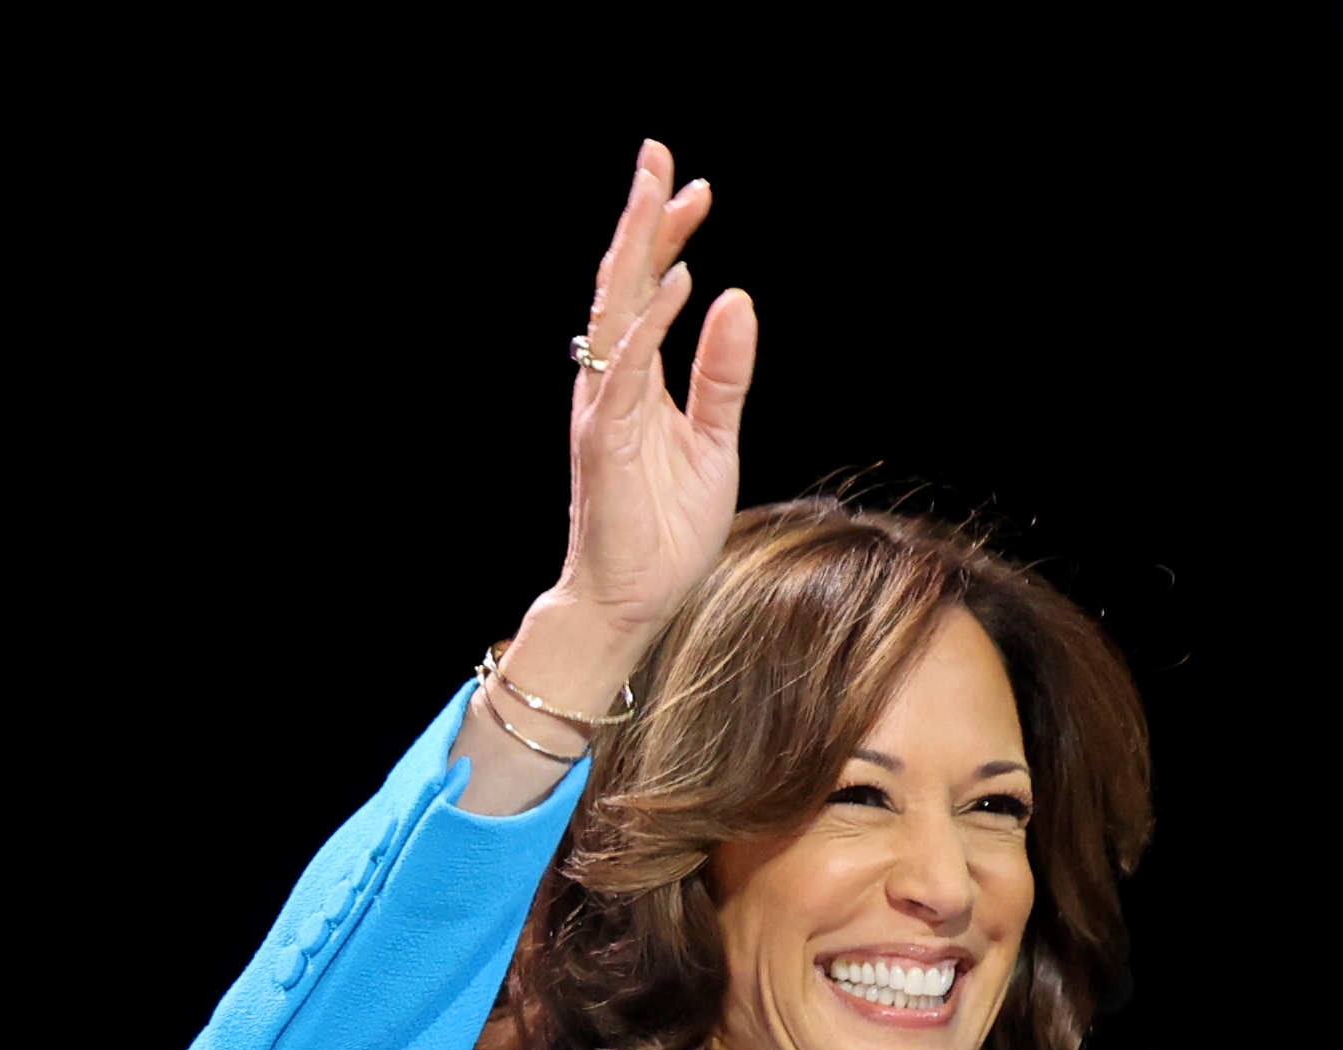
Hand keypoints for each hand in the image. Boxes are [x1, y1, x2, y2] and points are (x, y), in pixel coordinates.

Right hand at [457, 141, 754, 812]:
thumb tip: (737, 302)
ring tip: (659, 195)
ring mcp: (605, 409)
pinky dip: (648, 330)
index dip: (672, 237)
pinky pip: (625, 376)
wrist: (633, 601)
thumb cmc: (665, 530)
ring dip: (640, 253)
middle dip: (643, 218)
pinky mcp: (605, 444)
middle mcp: (613, 383)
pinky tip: (674, 288)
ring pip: (616, 313)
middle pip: (626, 284)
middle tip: (659, 154)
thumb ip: (722, 376)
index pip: (652, 290)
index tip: (698, 189)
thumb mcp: (715, 442)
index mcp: (639, 380)